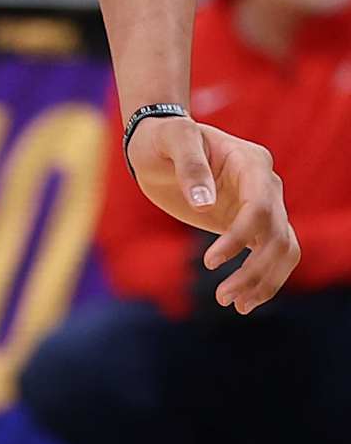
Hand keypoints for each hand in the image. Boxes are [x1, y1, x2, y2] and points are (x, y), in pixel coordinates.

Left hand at [126, 115, 299, 312]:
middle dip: (254, 270)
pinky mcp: (251, 225)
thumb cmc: (164, 138)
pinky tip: (243, 301)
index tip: (209, 262)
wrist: (159, 145)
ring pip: (283, 250)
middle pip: (277, 235)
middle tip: (222, 297)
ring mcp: (263, 205)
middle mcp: (266, 185)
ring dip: (265, 281)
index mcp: (252, 162)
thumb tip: (205, 204)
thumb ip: (190, 167)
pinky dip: (264, 280)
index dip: (240, 237)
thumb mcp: (173, 140)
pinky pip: (272, 255)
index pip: (260, 207)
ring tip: (235, 305)